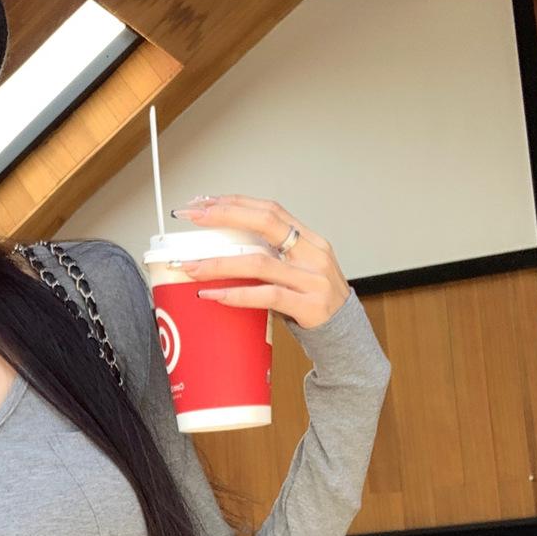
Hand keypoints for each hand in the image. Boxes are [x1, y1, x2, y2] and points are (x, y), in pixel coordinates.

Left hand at [169, 194, 350, 329]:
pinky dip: (237, 294)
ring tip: (193, 267)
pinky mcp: (308, 305)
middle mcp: (312, 253)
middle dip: (226, 216)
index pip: (270, 210)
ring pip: (259, 262)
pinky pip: (266, 295)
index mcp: (308, 239)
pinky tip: (215, 294)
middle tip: (195, 218)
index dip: (236, 203)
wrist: (343, 332)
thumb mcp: (297, 267)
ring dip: (220, 263)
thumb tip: (223, 247)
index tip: (206, 202)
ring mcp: (312, 279)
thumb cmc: (313, 298)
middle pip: (266, 223)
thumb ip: (270, 254)